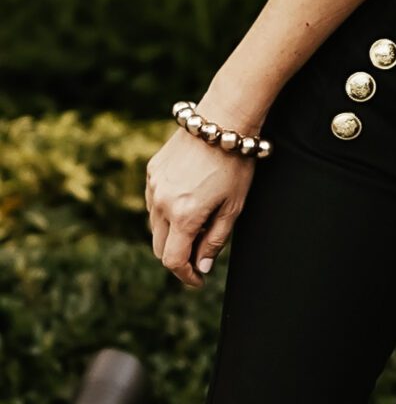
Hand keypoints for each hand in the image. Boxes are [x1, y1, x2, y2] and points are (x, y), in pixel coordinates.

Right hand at [144, 128, 258, 288]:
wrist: (221, 123)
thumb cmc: (235, 166)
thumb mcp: (234, 207)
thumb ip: (215, 239)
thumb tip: (201, 267)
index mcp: (184, 216)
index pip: (173, 260)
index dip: (186, 275)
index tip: (199, 281)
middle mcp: (161, 203)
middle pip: (159, 246)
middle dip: (177, 258)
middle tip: (198, 260)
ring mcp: (153, 186)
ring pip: (154, 225)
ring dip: (171, 235)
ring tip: (197, 230)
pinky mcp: (151, 172)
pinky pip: (153, 202)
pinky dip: (166, 213)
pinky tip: (187, 206)